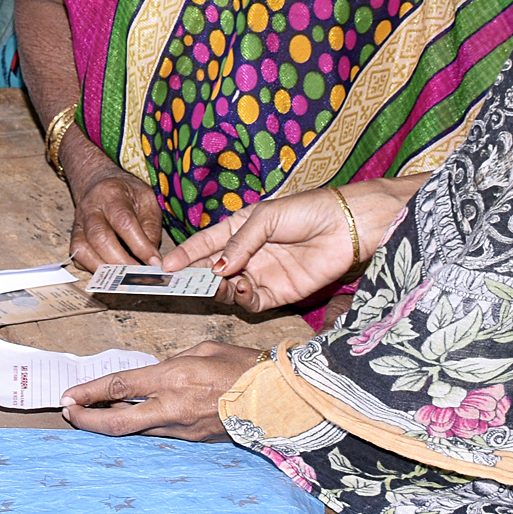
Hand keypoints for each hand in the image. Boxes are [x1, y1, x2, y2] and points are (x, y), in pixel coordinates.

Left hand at [61, 341, 264, 440]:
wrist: (280, 398)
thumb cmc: (244, 365)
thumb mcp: (202, 349)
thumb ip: (171, 363)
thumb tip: (153, 376)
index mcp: (174, 378)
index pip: (120, 387)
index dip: (89, 393)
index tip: (68, 396)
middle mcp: (174, 407)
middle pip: (118, 423)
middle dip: (87, 421)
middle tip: (69, 414)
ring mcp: (184, 429)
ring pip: (135, 431)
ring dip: (110, 423)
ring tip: (92, 414)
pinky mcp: (194, 440)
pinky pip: (157, 433)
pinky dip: (138, 426)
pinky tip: (128, 418)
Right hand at [71, 169, 164, 268]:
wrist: (98, 183)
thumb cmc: (127, 194)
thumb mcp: (147, 200)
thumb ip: (150, 227)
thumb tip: (152, 259)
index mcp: (111, 194)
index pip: (124, 222)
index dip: (140, 245)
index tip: (154, 262)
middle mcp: (90, 208)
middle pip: (100, 238)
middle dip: (121, 261)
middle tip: (139, 275)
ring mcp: (78, 224)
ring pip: (84, 250)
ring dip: (106, 269)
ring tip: (126, 278)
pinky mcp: (73, 238)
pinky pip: (78, 257)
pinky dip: (94, 269)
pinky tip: (111, 273)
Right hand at [162, 178, 420, 311]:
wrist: (347, 228)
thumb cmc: (307, 211)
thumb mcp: (266, 217)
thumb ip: (239, 243)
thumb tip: (217, 269)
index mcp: (239, 229)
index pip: (204, 244)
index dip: (185, 254)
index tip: (165, 265)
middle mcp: (246, 254)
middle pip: (211, 270)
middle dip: (194, 276)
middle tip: (179, 283)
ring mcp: (261, 275)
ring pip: (227, 289)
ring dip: (217, 289)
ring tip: (213, 284)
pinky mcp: (278, 294)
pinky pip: (251, 302)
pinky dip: (241, 299)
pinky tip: (239, 289)